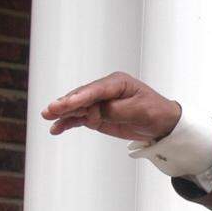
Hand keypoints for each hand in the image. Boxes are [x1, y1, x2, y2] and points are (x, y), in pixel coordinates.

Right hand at [41, 71, 180, 141]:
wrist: (163, 123)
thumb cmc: (155, 111)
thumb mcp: (138, 110)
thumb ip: (114, 110)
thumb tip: (93, 112)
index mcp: (117, 83)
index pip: (96, 90)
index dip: (81, 97)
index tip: (68, 103)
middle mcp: (105, 90)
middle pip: (82, 96)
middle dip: (66, 103)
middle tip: (51, 110)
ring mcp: (99, 103)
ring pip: (78, 107)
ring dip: (63, 113)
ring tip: (48, 117)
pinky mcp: (97, 115)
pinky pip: (80, 118)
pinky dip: (68, 122)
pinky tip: (56, 127)